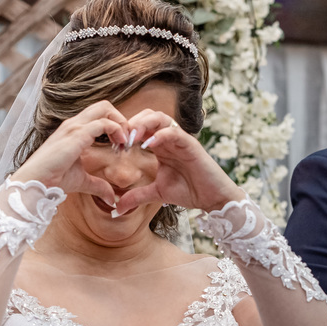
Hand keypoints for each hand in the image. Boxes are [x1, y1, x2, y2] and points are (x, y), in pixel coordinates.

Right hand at [10, 101, 131, 203]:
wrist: (37, 182)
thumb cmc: (54, 179)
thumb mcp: (82, 181)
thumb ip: (98, 186)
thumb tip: (111, 199)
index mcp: (74, 130)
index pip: (99, 115)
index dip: (115, 125)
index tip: (123, 144)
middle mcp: (74, 124)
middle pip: (103, 105)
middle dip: (120, 118)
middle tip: (127, 139)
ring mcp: (74, 127)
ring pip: (104, 108)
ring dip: (120, 123)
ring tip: (125, 142)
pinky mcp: (77, 134)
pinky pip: (103, 123)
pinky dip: (117, 130)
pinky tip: (120, 146)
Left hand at [113, 111, 242, 215]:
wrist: (212, 199)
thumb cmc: (189, 192)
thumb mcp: (156, 194)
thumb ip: (137, 197)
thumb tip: (116, 209)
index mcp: (160, 146)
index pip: (141, 127)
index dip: (125, 133)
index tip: (114, 147)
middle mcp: (169, 139)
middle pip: (148, 115)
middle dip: (132, 123)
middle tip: (121, 139)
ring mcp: (180, 140)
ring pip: (160, 118)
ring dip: (143, 124)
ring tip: (132, 137)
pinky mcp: (191, 144)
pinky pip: (174, 132)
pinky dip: (160, 135)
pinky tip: (148, 145)